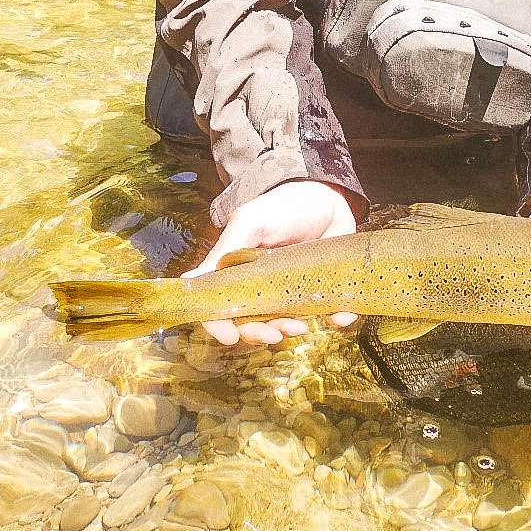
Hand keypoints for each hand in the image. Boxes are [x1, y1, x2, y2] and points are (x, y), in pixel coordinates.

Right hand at [183, 179, 358, 345]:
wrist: (325, 195)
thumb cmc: (282, 207)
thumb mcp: (250, 223)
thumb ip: (225, 251)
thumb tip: (189, 280)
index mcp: (239, 275)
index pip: (222, 309)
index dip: (219, 326)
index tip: (229, 336)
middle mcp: (263, 289)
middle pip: (252, 324)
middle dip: (259, 334)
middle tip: (272, 334)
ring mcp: (293, 291)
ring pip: (287, 324)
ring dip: (290, 330)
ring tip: (300, 324)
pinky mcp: (323, 290)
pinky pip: (330, 313)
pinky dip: (336, 318)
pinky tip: (341, 315)